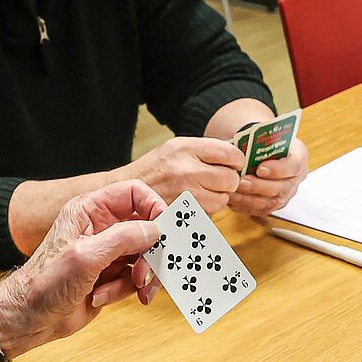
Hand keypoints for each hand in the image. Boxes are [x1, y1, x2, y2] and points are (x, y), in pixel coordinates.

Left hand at [0, 180, 163, 357]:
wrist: (30, 318)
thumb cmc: (45, 283)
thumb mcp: (86, 256)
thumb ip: (123, 238)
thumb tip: (154, 230)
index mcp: (90, 210)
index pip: (134, 193)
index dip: (154, 207)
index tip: (165, 230)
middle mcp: (100, 227)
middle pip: (145, 228)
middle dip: (148, 253)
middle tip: (144, 273)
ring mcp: (106, 252)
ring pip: (143, 256)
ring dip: (136, 277)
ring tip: (116, 290)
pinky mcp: (110, 275)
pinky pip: (134, 278)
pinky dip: (124, 290)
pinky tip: (102, 297)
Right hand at [128, 137, 246, 213]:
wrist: (125, 189)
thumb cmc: (154, 169)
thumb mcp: (176, 148)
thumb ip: (205, 151)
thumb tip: (237, 156)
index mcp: (186, 148)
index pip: (230, 154)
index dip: (237, 161)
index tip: (234, 165)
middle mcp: (186, 169)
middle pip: (230, 179)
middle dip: (228, 182)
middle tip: (217, 182)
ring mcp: (184, 193)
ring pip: (222, 200)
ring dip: (217, 198)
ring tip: (201, 192)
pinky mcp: (181, 214)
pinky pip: (209, 214)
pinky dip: (205, 211)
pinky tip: (192, 204)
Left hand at [228, 138, 308, 216]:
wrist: (264, 152)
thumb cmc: (265, 142)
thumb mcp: (265, 135)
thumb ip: (258, 142)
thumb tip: (238, 147)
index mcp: (298, 157)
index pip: (294, 166)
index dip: (278, 170)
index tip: (260, 168)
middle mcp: (295, 178)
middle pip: (281, 188)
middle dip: (259, 186)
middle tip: (242, 182)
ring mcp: (285, 194)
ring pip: (270, 202)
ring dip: (249, 198)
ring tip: (233, 192)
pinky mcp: (273, 205)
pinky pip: (260, 210)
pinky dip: (245, 205)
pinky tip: (233, 199)